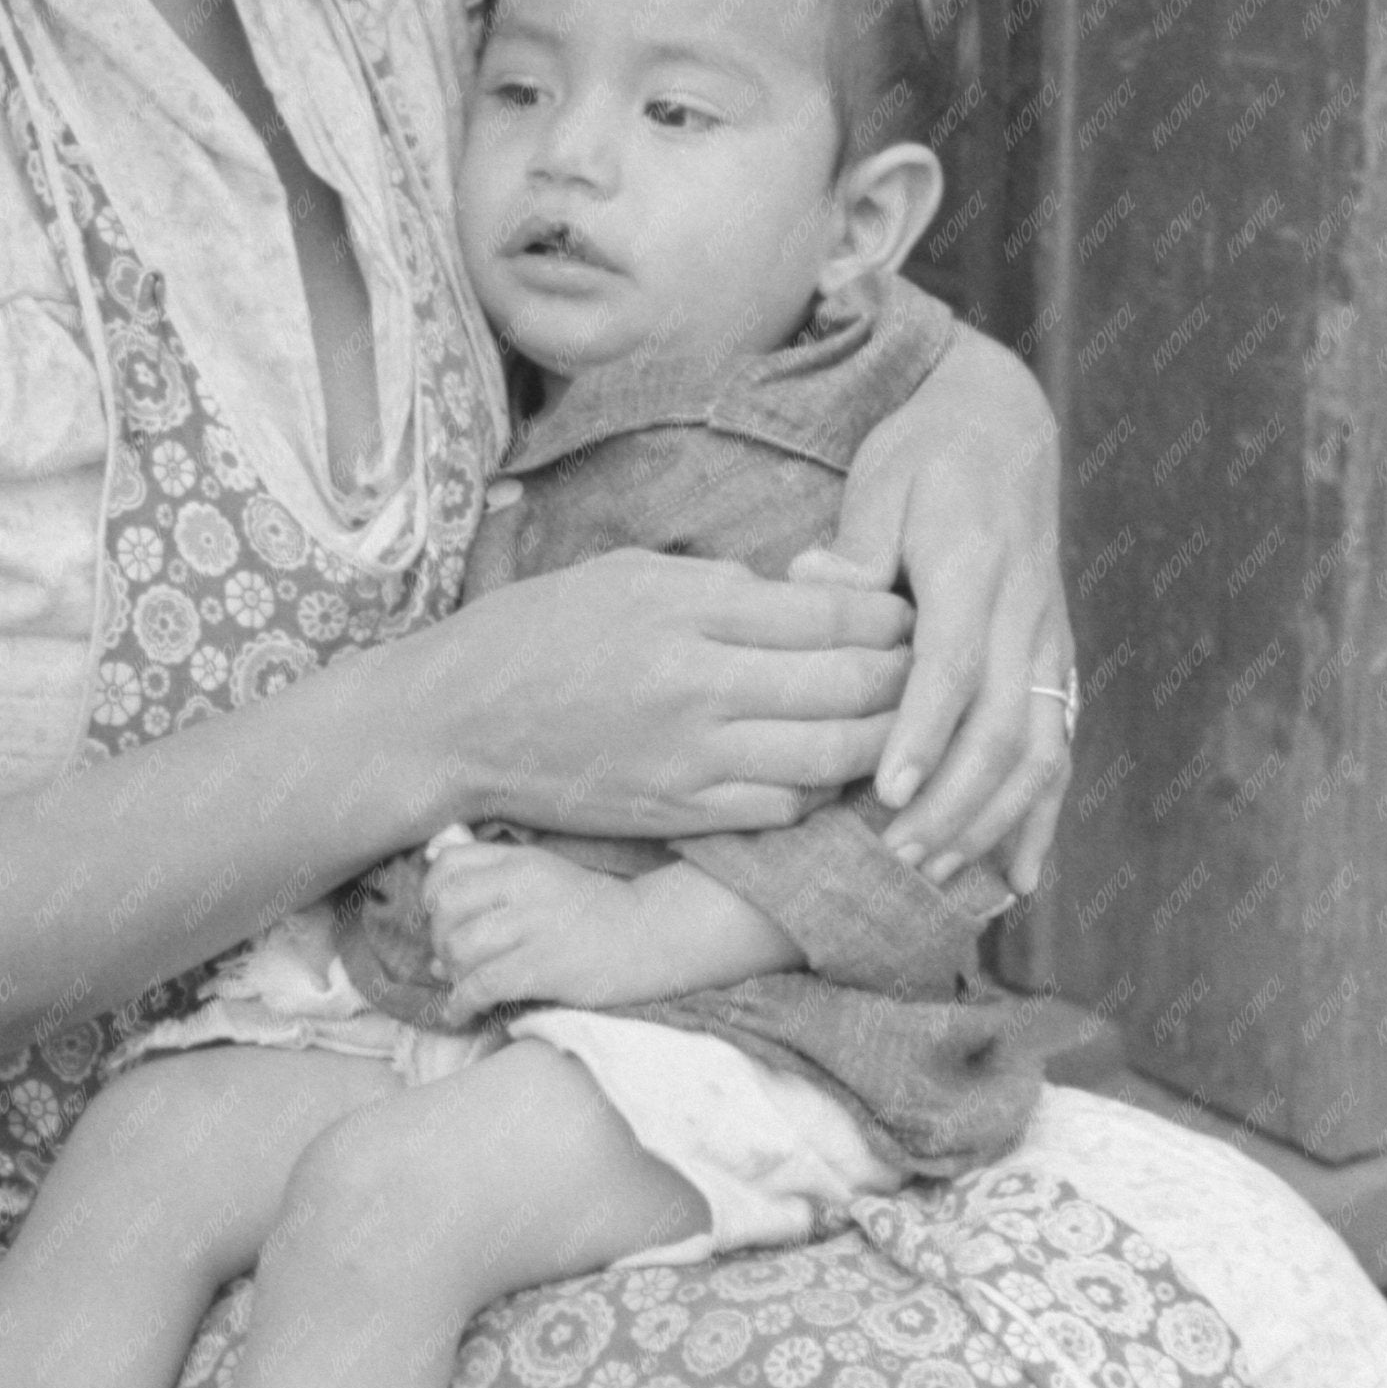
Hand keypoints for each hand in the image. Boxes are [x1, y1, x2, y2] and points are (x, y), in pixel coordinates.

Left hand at [424, 838, 674, 1022]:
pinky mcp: (545, 966)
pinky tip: (461, 1013)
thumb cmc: (595, 913)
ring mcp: (535, 926)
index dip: (432, 895)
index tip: (441, 918)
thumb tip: (434, 932)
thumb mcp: (546, 879)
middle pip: (447, 909)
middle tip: (455, 959)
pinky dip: (461, 1004)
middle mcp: (524, 886)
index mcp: (522, 861)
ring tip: (465, 984)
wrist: (652, 936)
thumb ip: (494, 887)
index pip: (449, 865)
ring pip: (461, 949)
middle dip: (440, 940)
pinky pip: (482, 985)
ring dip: (453, 974)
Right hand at [425, 549, 912, 842]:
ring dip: (881, 744)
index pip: (831, 617)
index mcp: (688, 613)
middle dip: (908, 679)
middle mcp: (700, 688)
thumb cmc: (536, 634)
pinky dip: (821, 792)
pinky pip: (783, 810)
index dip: (890, 619)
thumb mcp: (625, 573)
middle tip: (931, 671)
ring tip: (902, 727)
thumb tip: (803, 597)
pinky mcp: (680, 813)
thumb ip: (720, 585)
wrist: (455, 724)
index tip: (911, 617)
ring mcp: (693, 760)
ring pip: (831, 758)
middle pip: (849, 688)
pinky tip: (832, 774)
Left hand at [824, 329, 1073, 889]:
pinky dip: (1042, 817)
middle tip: (895, 856)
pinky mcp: (1055, 663)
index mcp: (976, 566)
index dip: (925, 734)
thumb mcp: (883, 477)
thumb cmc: (926, 454)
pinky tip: (1019, 879)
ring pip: (1038, 750)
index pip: (955, 665)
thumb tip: (810, 582)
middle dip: (954, 803)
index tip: (890, 794)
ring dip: (989, 821)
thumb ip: (856, 543)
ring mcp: (1048, 643)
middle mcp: (1024, 613)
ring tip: (932, 873)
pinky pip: (1059, 749)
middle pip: (1002, 727)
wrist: (1003, 426)